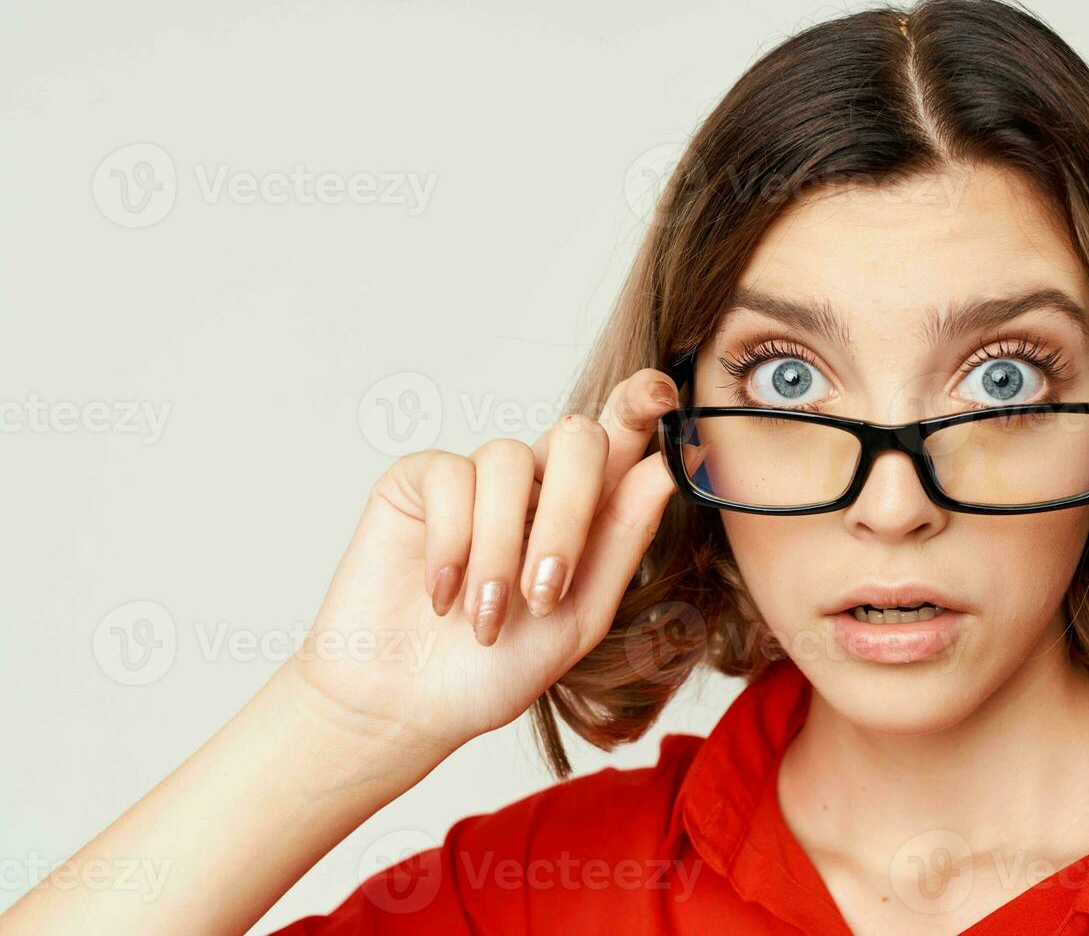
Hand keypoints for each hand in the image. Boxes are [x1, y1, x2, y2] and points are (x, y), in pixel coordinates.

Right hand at [283, 368, 681, 769]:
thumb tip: (667, 468)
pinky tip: (442, 594)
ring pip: (509, 461)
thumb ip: (623, 539)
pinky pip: (450, 477)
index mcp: (584, 510)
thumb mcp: (580, 615)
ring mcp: (475, 478)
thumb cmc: (496, 667)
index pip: (621, 438)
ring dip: (501, 551)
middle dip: (570, 512)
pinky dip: (451, 544)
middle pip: (576, 437)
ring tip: (485, 617)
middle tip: (544, 590)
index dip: (642, 402)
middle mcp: (535, 483)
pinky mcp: (418, 481)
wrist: (408, 707)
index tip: (660, 394)